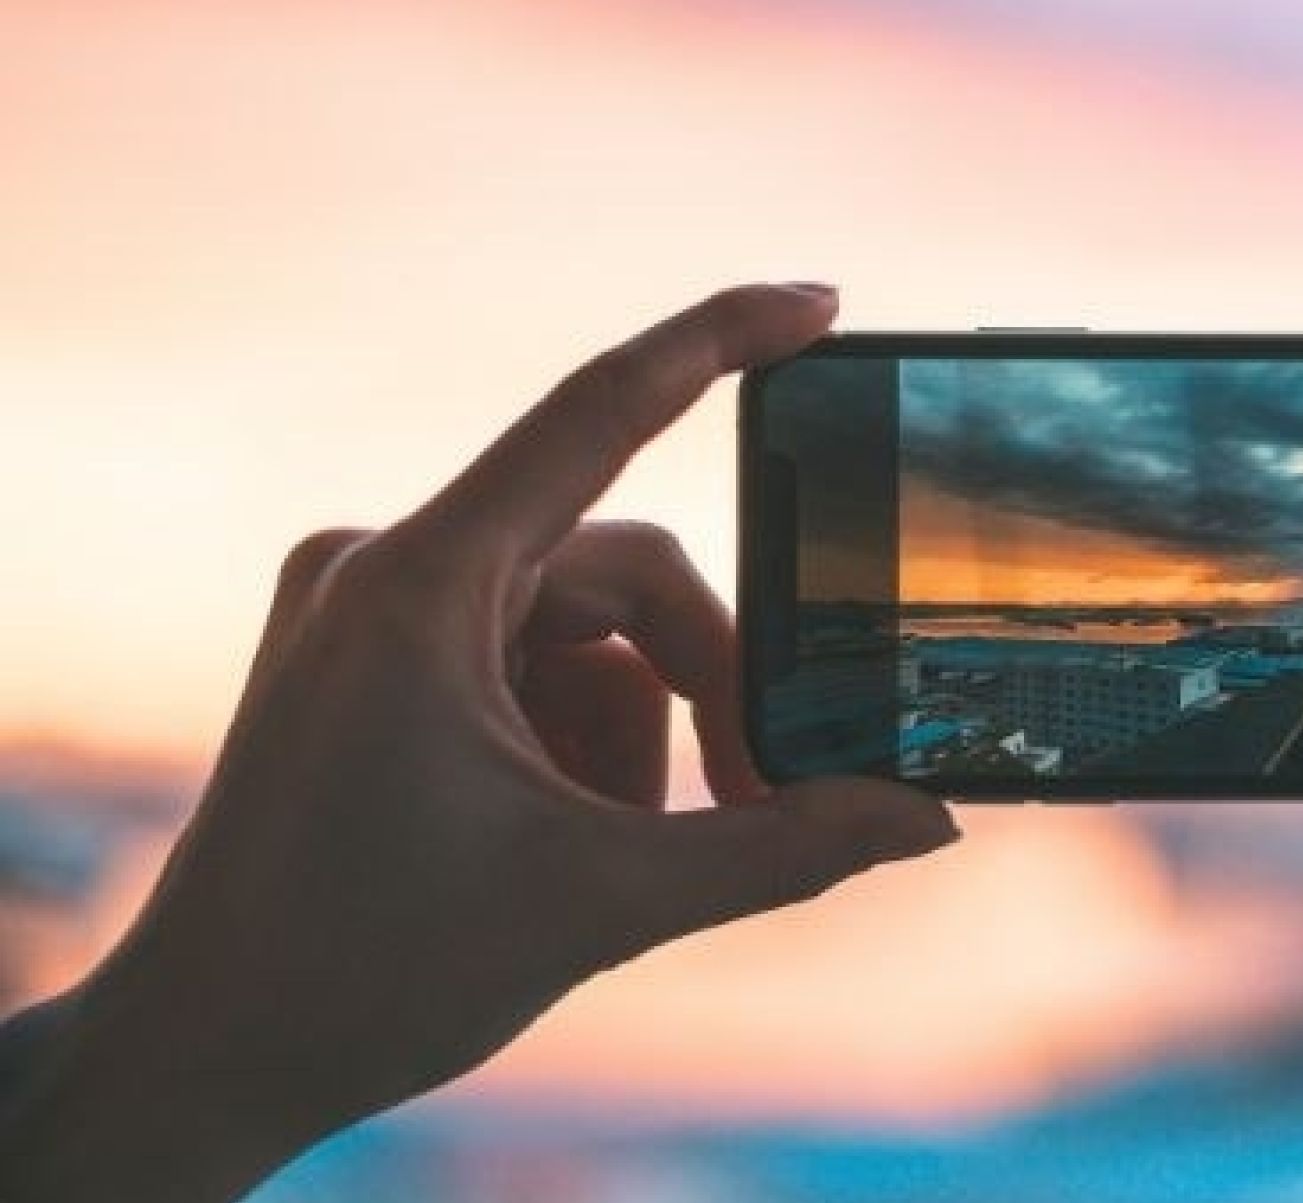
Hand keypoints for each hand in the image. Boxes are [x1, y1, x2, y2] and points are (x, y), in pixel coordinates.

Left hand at [0, 284, 957, 1202]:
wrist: (208, 1051)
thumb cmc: (368, 973)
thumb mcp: (604, 902)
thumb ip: (783, 847)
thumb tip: (928, 820)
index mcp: (422, 585)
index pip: (599, 412)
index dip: (720, 341)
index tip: (819, 303)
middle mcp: (388, 565)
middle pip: (626, 575)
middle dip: (705, 691)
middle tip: (751, 803)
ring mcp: (372, 608)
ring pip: (589, 627)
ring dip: (634, 735)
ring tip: (600, 850)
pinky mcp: (372, 654)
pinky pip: (532, 658)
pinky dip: (576, 739)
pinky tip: (545, 833)